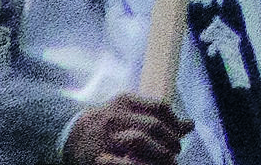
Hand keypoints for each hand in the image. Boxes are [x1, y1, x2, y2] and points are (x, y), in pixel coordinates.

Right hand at [61, 95, 183, 164]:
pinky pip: (124, 161)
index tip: (180, 134)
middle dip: (170, 140)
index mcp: (125, 101)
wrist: (70, 134)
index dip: (175, 122)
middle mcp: (115, 116)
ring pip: (139, 140)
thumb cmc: (108, 123)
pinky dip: (140, 164)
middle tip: (176, 152)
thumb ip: (157, 117)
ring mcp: (106, 136)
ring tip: (168, 161)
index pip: (160, 107)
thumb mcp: (130, 113)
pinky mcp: (98, 156)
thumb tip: (190, 125)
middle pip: (153, 125)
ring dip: (159, 153)